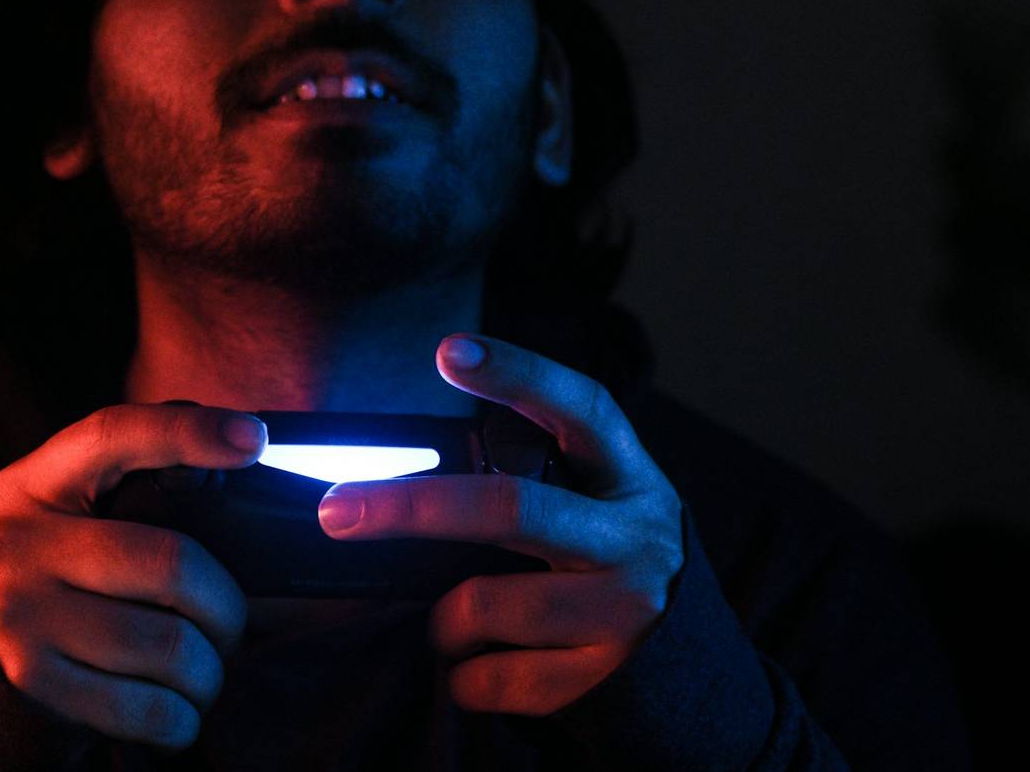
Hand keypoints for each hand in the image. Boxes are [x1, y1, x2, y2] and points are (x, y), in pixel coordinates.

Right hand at [0, 403, 266, 750]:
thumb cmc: (66, 567)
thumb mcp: (80, 508)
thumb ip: (148, 484)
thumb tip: (253, 470)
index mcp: (41, 481)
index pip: (114, 435)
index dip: (187, 433)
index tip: (253, 439)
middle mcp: (18, 541)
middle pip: (170, 563)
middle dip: (227, 607)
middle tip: (229, 624)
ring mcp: (18, 614)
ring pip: (169, 646)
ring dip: (210, 670)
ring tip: (203, 668)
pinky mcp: (30, 680)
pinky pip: (146, 708)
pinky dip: (183, 717)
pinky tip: (179, 707)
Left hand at [317, 333, 686, 715]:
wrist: (691, 673)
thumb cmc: (606, 566)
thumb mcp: (595, 508)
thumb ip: (529, 484)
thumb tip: (395, 484)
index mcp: (628, 477)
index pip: (581, 408)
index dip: (519, 373)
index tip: (449, 350)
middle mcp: (635, 538)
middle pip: (510, 510)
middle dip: (411, 507)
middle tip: (338, 511)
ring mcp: (625, 611)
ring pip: (483, 606)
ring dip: (442, 622)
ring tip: (453, 624)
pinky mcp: (604, 677)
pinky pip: (491, 679)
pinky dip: (465, 676)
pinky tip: (484, 667)